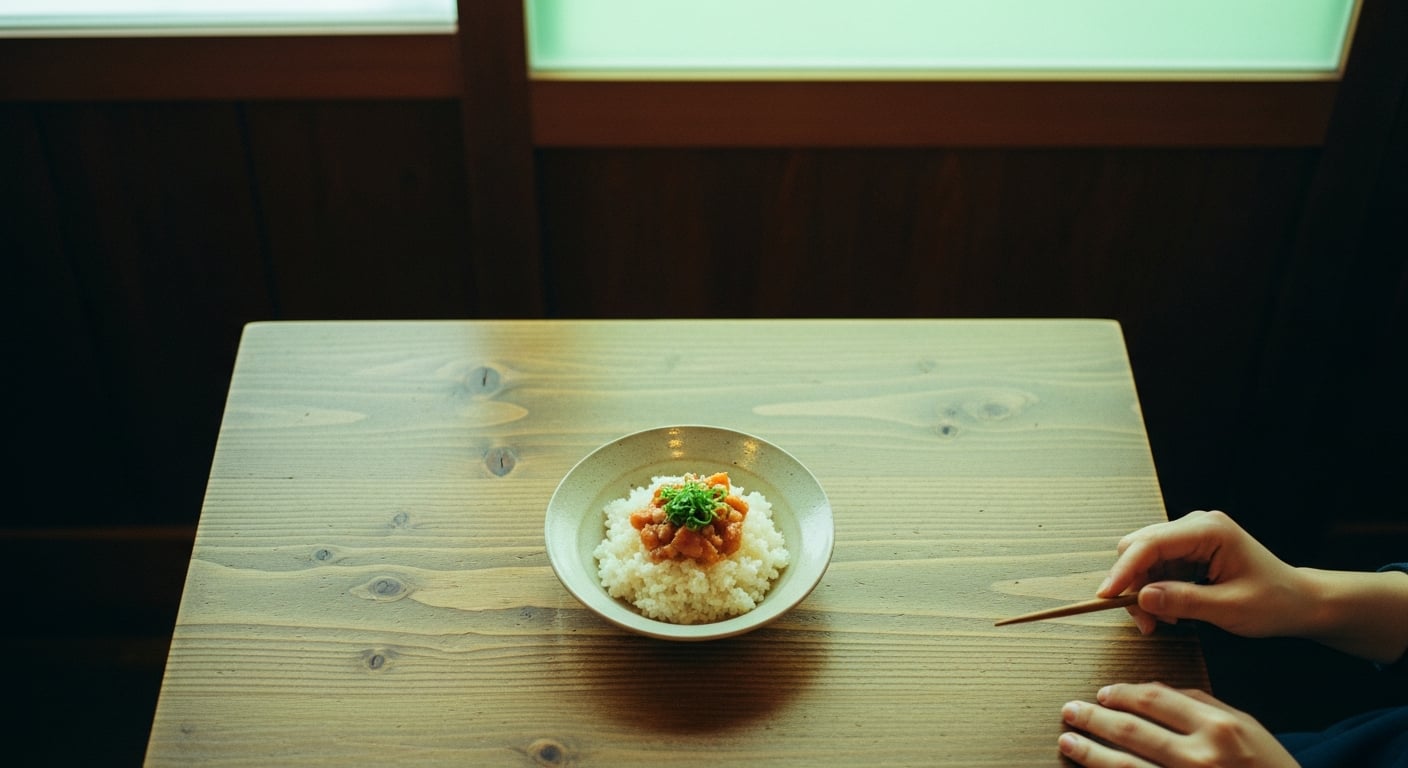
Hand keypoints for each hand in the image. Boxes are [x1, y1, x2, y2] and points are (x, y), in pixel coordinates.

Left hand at [1059, 682, 1296, 767]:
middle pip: (1132, 731)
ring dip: (1090, 753)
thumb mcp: (1246, 728)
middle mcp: (1201, 757)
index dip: (1121, 694)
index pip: (1155, 699)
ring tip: (1068, 741)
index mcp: (1218, 727)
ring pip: (1126, 767)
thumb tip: (1154, 690)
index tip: (1102, 694)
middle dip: (1094, 720)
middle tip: (1070, 711)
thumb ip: (1202, 705)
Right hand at [1097, 510, 1307, 637]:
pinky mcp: (1189, 551)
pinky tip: (1169, 611)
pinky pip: (1156, 568)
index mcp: (1207, 531)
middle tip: (1144, 621)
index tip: (1106, 596)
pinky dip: (1154, 591)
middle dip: (1132, 584)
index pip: (1150, 543)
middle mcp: (1195, 526)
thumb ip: (1183, 600)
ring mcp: (1190, 537)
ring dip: (1143, 591)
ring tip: (1161, 622)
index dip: (1123, 569)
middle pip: (1139, 547)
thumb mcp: (1229, 608)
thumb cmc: (1275, 602)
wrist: (1301, 602)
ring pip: (1144, 559)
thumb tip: (1140, 598)